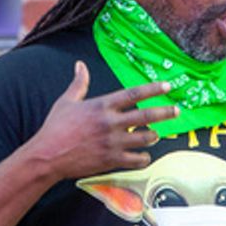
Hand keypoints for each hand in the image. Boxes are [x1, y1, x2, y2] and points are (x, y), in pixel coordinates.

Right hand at [26, 61, 178, 179]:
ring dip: (153, 136)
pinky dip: (144, 158)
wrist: (47, 155)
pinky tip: (144, 156)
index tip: (167, 86)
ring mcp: (113, 143)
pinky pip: (137, 160)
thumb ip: (79, 83)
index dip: (153, 89)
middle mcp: (111, 123)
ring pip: (145, 138)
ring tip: (156, 134)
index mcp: (102, 105)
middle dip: (165, 112)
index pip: (133, 94)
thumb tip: (80, 65)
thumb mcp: (66, 101)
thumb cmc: (55, 127)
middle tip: (178, 111)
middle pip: (146, 116)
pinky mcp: (111, 160)